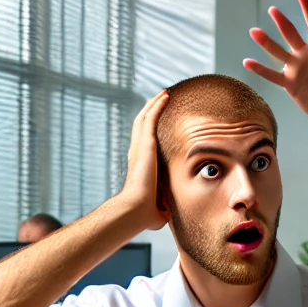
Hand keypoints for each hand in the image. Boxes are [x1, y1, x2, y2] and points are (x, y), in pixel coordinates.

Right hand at [117, 90, 169, 231]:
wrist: (137, 209)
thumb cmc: (146, 213)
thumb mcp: (160, 206)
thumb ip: (165, 204)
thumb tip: (171, 211)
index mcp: (140, 164)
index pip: (144, 142)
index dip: (149, 130)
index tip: (157, 121)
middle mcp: (137, 152)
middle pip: (142, 124)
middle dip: (150, 110)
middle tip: (160, 99)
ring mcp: (139, 146)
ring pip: (145, 117)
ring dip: (154, 104)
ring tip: (163, 93)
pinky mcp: (145, 144)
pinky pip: (151, 118)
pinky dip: (157, 106)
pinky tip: (166, 96)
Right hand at [244, 0, 307, 119]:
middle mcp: (304, 52)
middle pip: (292, 35)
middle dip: (283, 23)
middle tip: (273, 10)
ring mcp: (294, 67)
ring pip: (279, 51)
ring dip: (267, 42)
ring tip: (254, 31)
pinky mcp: (288, 82)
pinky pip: (272, 75)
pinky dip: (260, 69)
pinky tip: (247, 61)